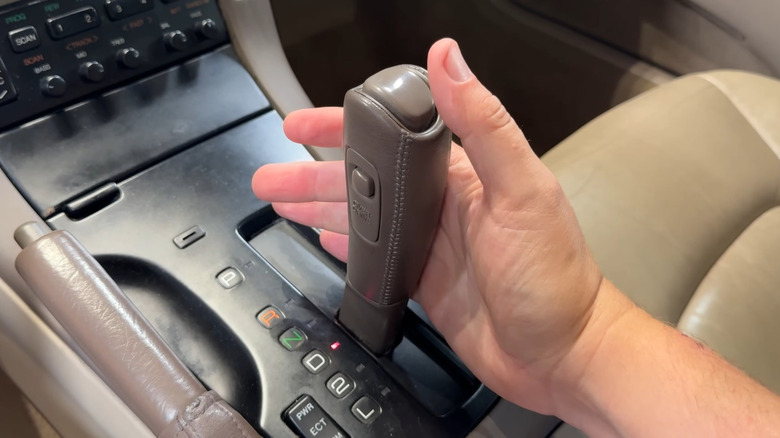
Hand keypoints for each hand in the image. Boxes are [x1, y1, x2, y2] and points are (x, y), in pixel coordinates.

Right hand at [253, 38, 608, 413]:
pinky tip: (325, 241)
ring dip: (320, 209)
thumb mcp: (522, 191)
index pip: (392, 138)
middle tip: (271, 175)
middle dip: (312, 175)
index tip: (303, 123)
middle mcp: (443, 206)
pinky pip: (377, 259)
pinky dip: (348, 248)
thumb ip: (484, 125)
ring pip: (363, 219)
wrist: (564, 354)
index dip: (343, 129)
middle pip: (364, 182)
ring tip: (281, 204)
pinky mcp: (426, 283)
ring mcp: (432, 246)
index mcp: (463, 175)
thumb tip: (450, 60)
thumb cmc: (555, 277)